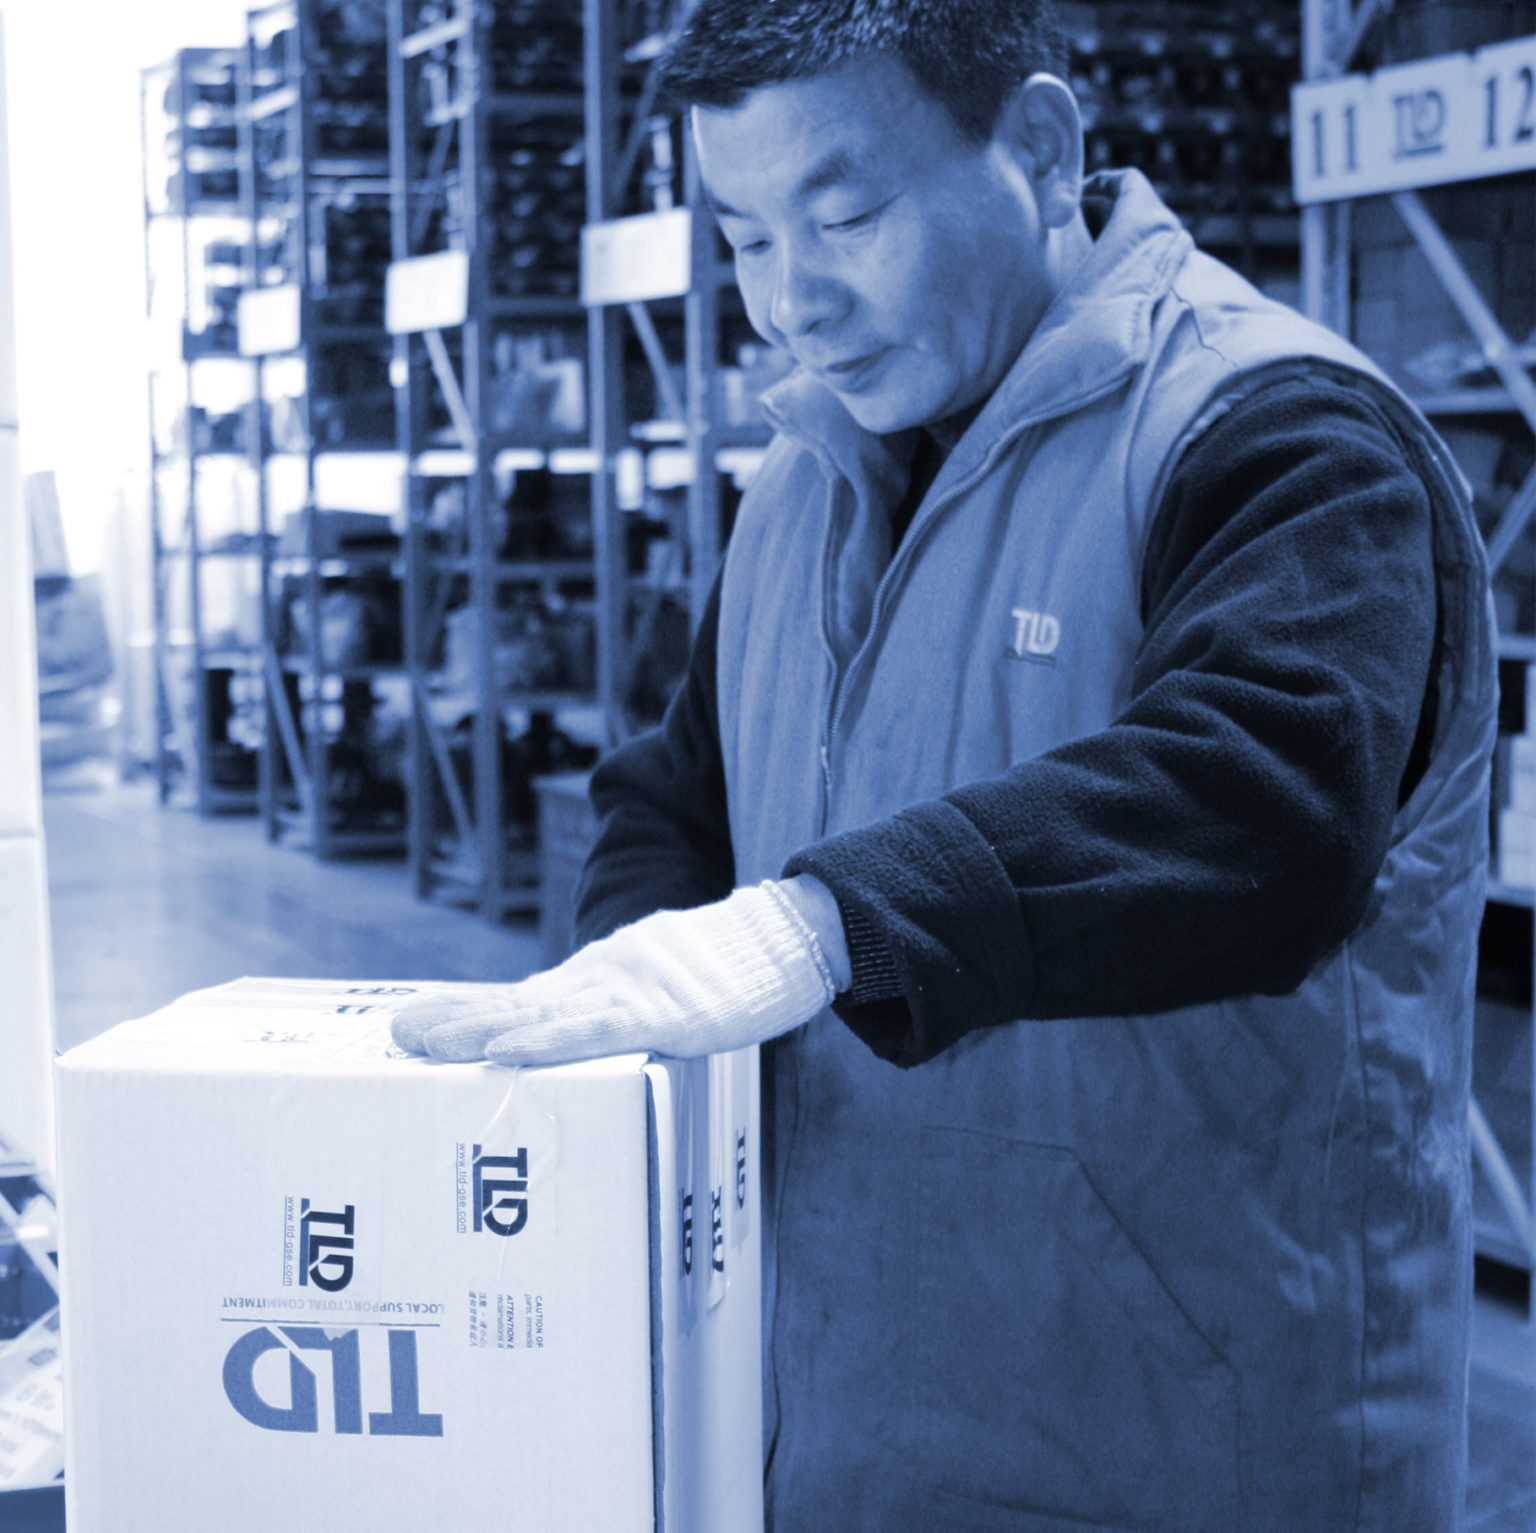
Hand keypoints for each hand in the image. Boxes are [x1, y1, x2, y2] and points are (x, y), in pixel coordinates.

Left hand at [390, 877, 849, 1066]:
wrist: (787, 935)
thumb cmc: (729, 968)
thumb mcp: (661, 985)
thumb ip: (619, 1007)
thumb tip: (578, 1034)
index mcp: (604, 979)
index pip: (524, 999)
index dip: (469, 1011)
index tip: (414, 1021)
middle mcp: (605, 980)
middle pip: (519, 1005)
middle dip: (458, 1022)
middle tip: (398, 1033)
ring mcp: (632, 994)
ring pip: (544, 1016)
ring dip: (483, 1031)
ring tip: (428, 1043)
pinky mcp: (665, 1015)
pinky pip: (597, 1033)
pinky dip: (549, 1044)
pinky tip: (509, 1053)